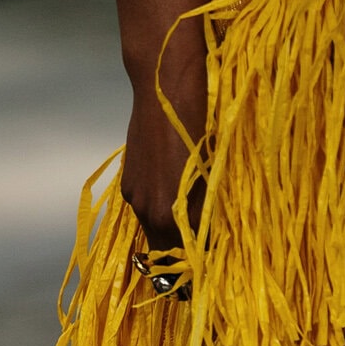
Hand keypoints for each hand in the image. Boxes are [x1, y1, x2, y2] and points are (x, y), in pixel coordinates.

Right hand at [120, 21, 206, 251]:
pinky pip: (146, 209)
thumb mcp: (214, 165)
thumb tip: (213, 232)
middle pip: (165, 252)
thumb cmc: (202, 117)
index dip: (199, 263)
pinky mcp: (129, 180)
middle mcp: (149, 211)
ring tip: (193, 222)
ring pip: (155, 231)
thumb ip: (210, 204)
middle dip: (184, 253)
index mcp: (174, 212)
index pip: (186, 257)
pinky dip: (161, 209)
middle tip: (206, 250)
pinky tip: (175, 193)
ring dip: (172, 232)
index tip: (214, 265)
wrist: (164, 80)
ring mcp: (135, 196)